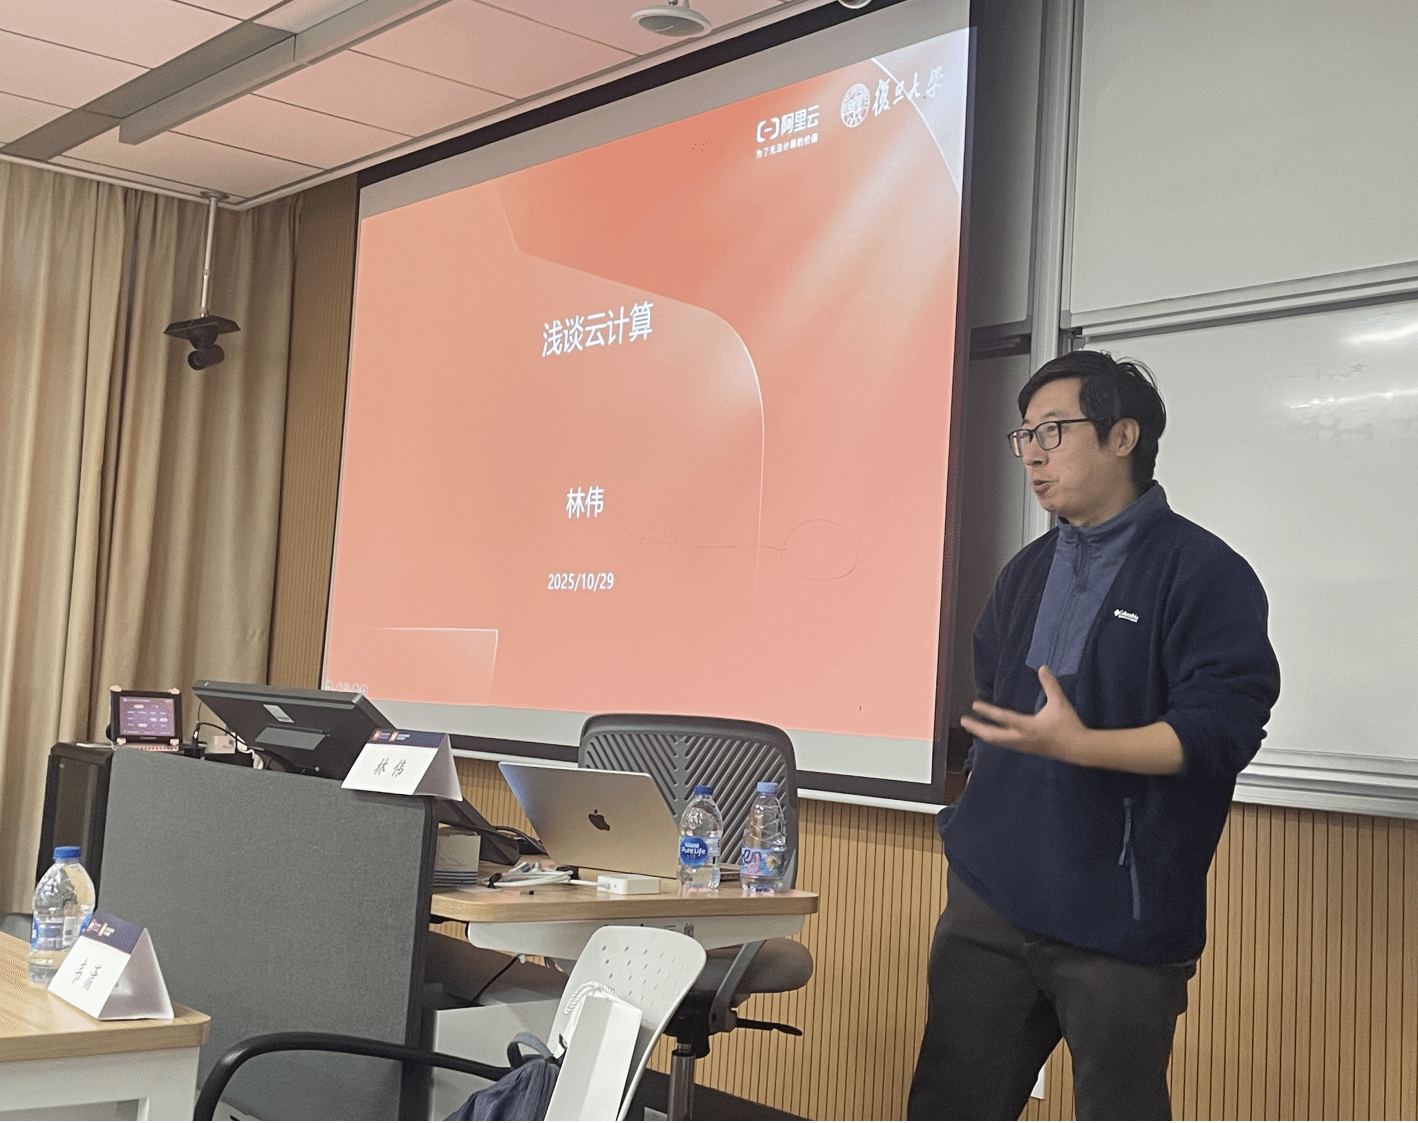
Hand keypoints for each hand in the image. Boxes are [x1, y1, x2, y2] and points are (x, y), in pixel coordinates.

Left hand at [958, 665, 1086, 762]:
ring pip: (997, 742)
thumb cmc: (1068, 724)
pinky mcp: (1025, 749)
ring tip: (972, 728)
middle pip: (993, 736)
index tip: (974, 705)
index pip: (1004, 718)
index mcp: (1028, 726)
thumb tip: (1043, 668)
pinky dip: (993, 739)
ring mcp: (1022, 746)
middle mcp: (1022, 738)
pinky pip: (1004, 745)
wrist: (1078, 748)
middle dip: (977, 729)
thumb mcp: (1060, 702)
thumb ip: (1050, 685)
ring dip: (983, 734)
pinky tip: (990, 736)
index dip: (988, 712)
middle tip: (963, 721)